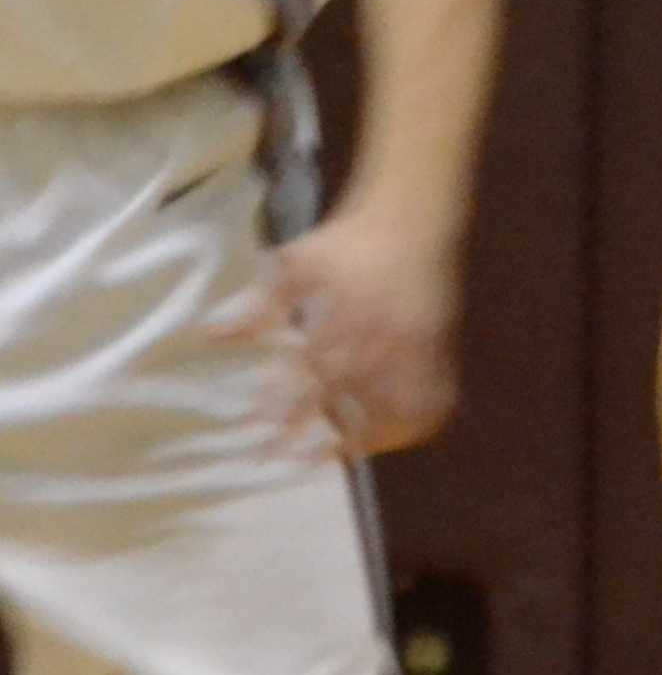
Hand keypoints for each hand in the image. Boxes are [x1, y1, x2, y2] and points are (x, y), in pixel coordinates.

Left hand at [232, 204, 459, 457]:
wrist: (411, 216)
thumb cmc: (347, 240)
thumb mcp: (296, 264)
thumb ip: (260, 305)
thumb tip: (213, 336)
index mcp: (345, 317)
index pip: (308, 370)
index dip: (282, 400)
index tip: (254, 425)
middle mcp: (381, 337)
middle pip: (342, 395)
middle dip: (308, 429)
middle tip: (276, 458)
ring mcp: (414, 345)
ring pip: (393, 404)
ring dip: (366, 434)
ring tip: (338, 457)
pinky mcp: (436, 346)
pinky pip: (431, 392)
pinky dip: (413, 417)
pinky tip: (393, 436)